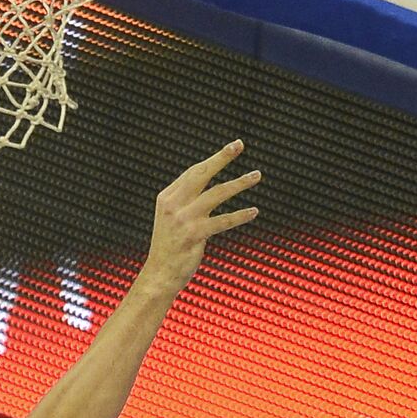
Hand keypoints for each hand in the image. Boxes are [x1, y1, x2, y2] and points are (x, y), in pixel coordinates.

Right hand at [143, 140, 260, 290]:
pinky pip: (223, 221)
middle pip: (201, 174)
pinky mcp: (194, 234)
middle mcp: (173, 205)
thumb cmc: (170, 246)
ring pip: (217, 194)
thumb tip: (207, 185)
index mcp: (167, 198)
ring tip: (256, 175)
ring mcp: (183, 219)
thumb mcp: (171, 219)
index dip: (214, 159)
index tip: (232, 147)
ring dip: (239, 183)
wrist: (160, 273)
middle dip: (221, 158)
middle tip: (239, 144)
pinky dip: (240, 216)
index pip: (193, 173)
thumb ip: (185, 201)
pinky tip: (253, 211)